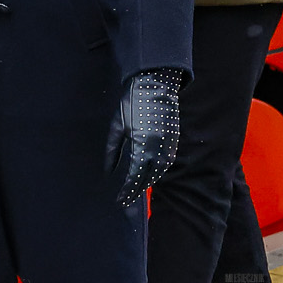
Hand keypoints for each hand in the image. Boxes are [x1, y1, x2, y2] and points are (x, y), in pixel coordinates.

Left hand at [106, 68, 184, 206]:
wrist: (155, 82)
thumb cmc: (132, 102)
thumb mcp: (117, 126)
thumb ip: (112, 151)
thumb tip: (109, 171)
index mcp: (143, 144)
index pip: (135, 177)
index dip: (127, 191)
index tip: (120, 200)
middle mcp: (158, 147)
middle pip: (148, 178)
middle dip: (136, 190)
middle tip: (126, 200)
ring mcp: (169, 142)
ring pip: (160, 171)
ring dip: (148, 181)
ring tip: (136, 189)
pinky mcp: (174, 137)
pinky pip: (167, 161)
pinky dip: (158, 170)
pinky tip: (150, 173)